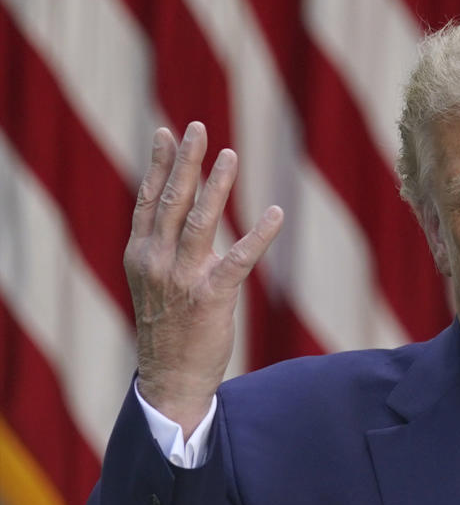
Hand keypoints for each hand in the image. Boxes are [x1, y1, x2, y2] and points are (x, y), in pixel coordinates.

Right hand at [124, 122, 282, 437]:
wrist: (171, 376)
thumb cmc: (168, 326)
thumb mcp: (154, 281)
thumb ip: (163, 247)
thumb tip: (182, 211)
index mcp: (140, 254)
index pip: (148, 199)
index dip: (158, 164)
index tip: (166, 132)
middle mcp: (156, 261)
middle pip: (172, 200)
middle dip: (186, 161)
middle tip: (198, 128)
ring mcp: (183, 278)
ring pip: (200, 221)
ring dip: (217, 185)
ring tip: (230, 154)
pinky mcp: (212, 297)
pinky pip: (239, 258)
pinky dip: (259, 235)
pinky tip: (275, 214)